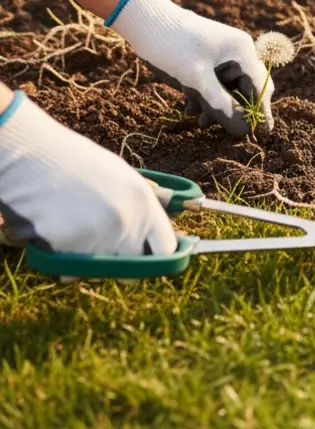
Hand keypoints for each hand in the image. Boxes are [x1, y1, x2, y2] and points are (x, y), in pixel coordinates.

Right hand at [0, 91, 176, 256]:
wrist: (35, 158)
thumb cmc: (78, 165)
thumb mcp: (123, 179)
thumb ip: (140, 209)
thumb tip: (151, 236)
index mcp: (145, 205)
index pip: (166, 249)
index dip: (159, 259)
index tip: (150, 261)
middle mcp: (128, 225)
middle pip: (133, 269)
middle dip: (121, 266)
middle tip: (105, 251)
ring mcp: (100, 239)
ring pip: (98, 270)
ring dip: (88, 261)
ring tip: (75, 229)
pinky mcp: (70, 249)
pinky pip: (69, 269)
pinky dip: (63, 258)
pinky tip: (56, 231)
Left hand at [108, 0, 272, 136]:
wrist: (142, 19)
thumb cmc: (170, 47)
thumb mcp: (196, 81)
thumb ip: (222, 107)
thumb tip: (244, 131)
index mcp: (242, 53)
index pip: (260, 90)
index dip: (260, 114)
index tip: (260, 137)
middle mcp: (239, 51)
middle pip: (248, 89)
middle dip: (237, 111)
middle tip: (226, 131)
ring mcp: (224, 53)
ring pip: (230, 88)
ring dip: (218, 106)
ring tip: (198, 120)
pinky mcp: (209, 56)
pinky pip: (216, 82)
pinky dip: (207, 96)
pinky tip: (190, 107)